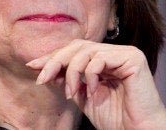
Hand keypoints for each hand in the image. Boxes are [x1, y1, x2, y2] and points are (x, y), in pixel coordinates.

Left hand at [26, 39, 165, 129]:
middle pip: (77, 46)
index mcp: (104, 60)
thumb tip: (45, 69)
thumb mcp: (83, 97)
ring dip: (70, 72)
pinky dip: (90, 75)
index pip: (73, 51)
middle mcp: (115, 53)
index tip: (33, 66)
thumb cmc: (116, 119)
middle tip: (41, 78)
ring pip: (85, 51)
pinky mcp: (133, 58)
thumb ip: (68, 81)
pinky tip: (92, 92)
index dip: (52, 57)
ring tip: (68, 93)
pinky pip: (100, 59)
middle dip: (55, 61)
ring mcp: (125, 53)